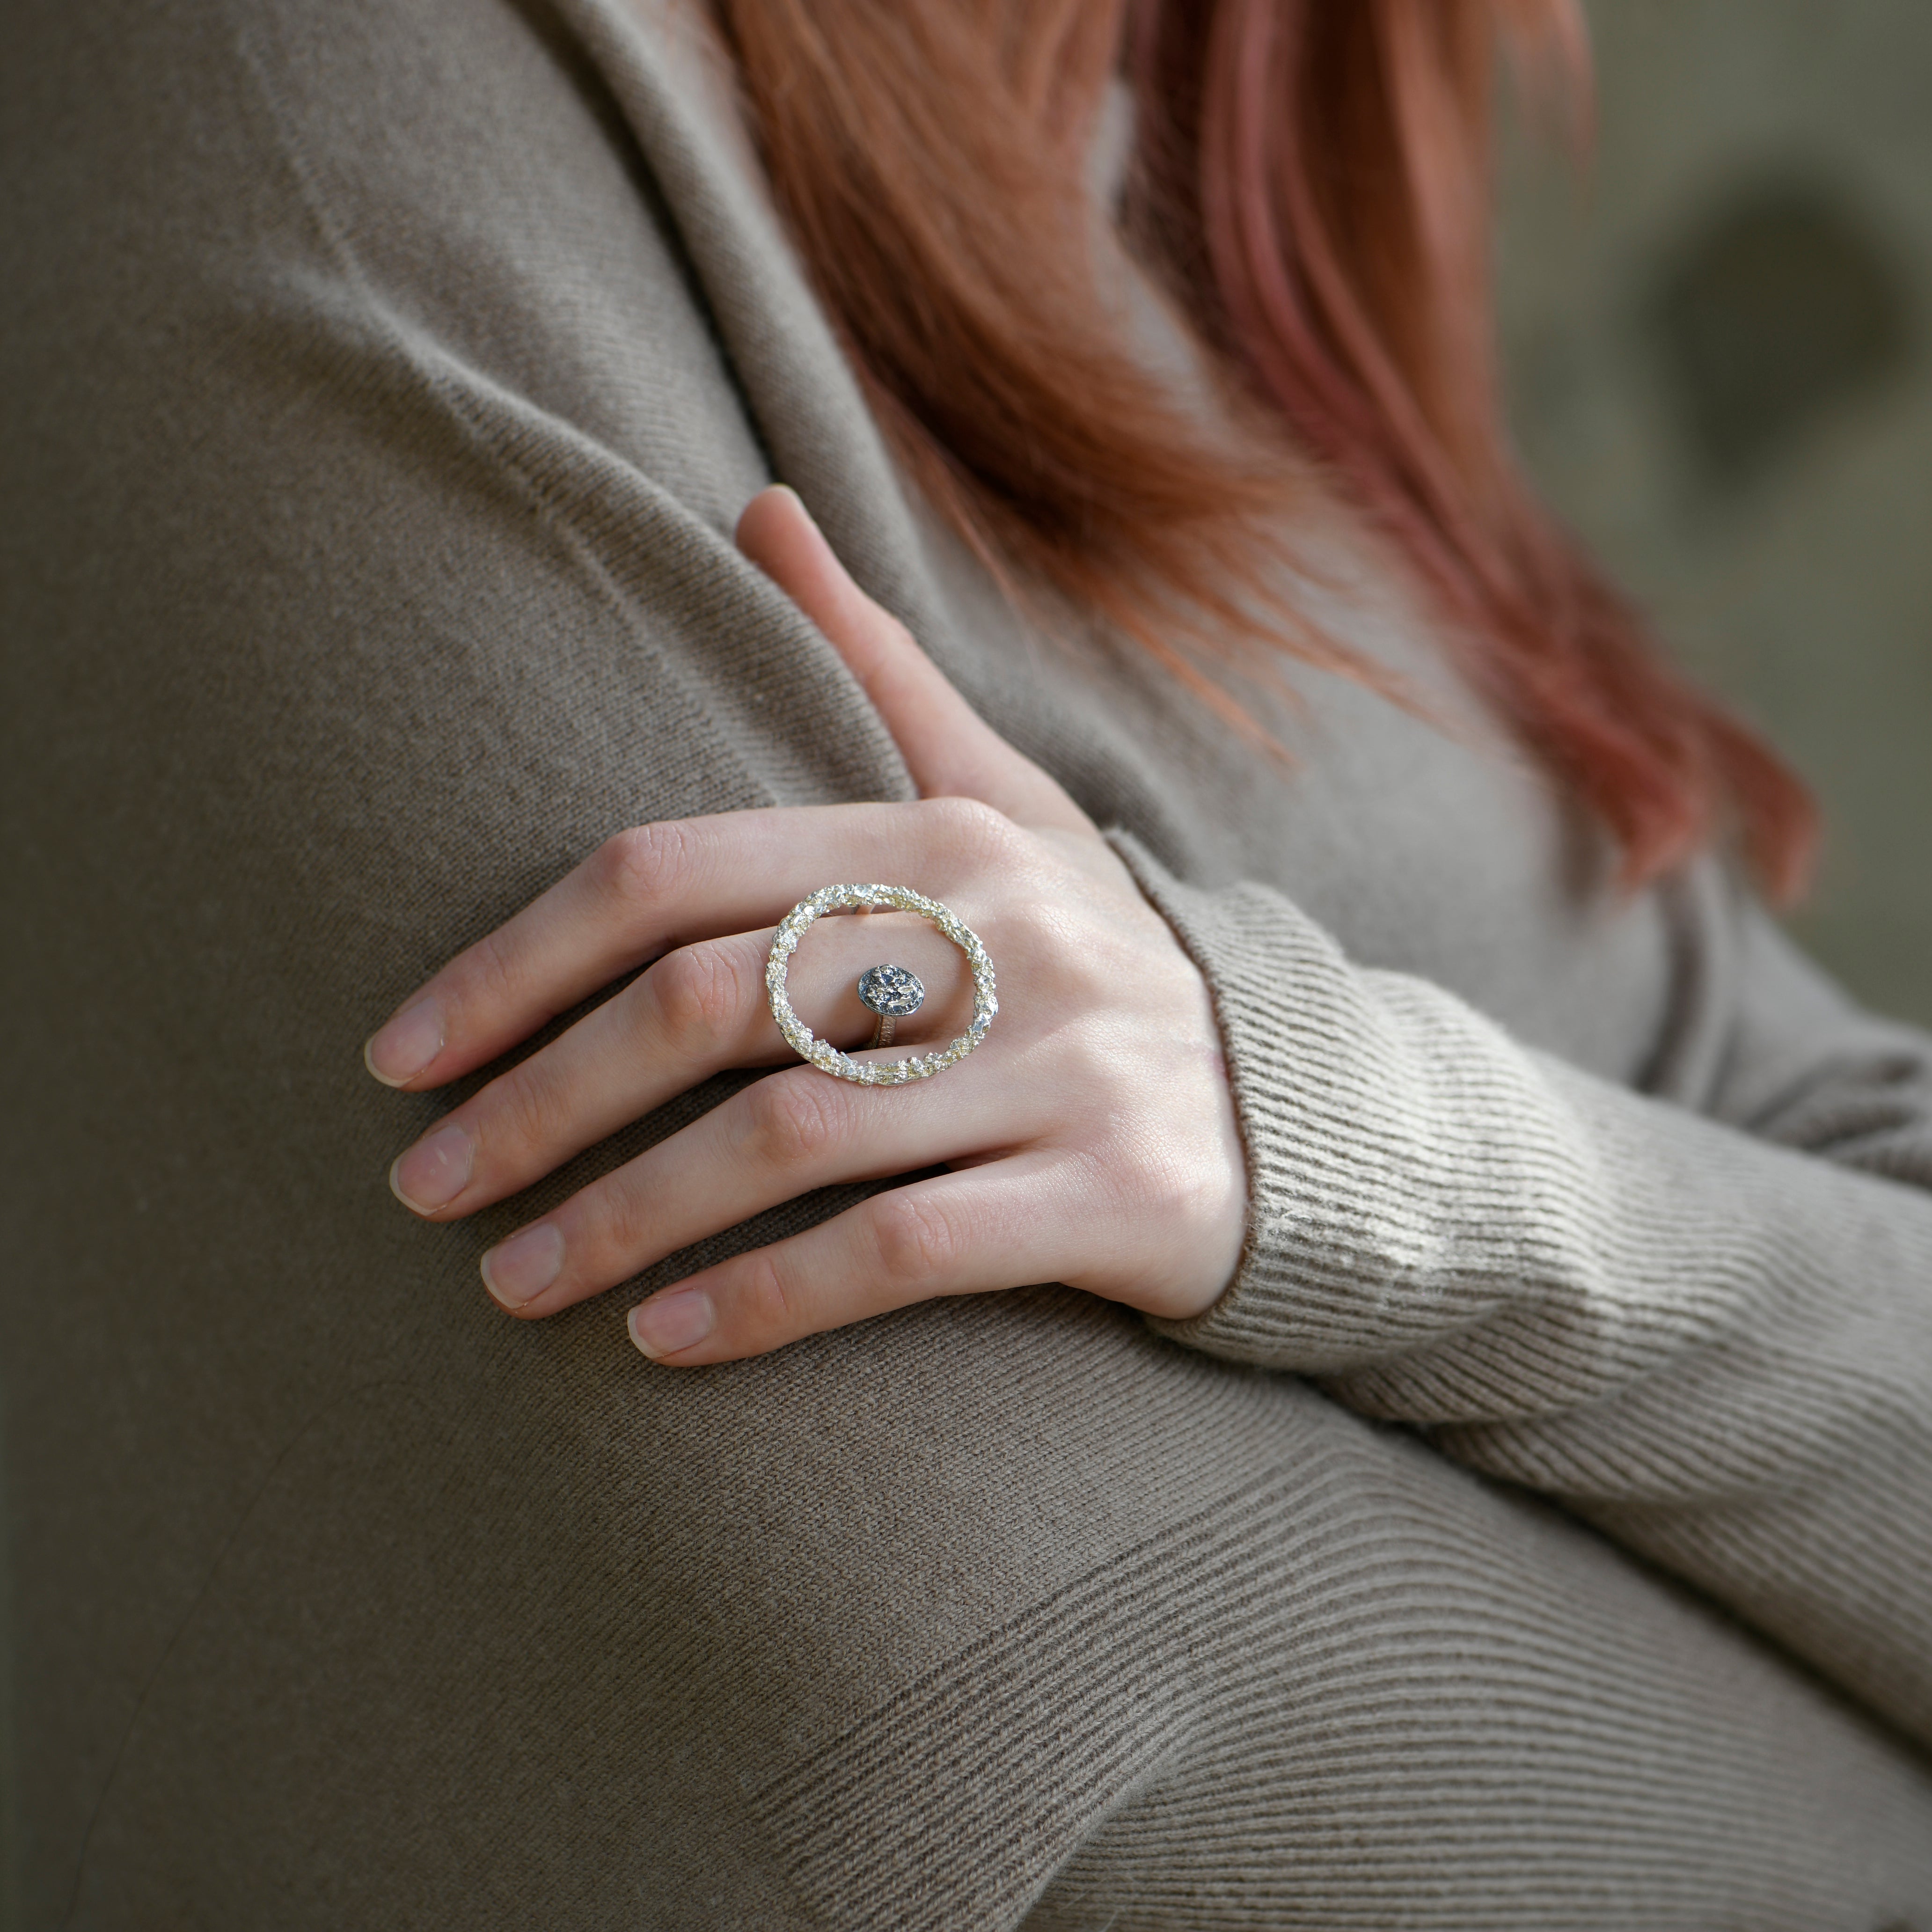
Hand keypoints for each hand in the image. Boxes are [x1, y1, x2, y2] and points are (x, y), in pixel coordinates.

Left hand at [364, 487, 1245, 1363]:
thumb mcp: (1001, 798)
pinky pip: (905, 1249)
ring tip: (509, 1280)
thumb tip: (757, 506)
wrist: (1299, 1100)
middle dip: (541, 1101)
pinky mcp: (1115, 1193)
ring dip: (623, 1216)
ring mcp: (1065, 1063)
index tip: (404, 1055)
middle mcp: (1002, 931)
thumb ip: (874, 668)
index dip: (517, 961)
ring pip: (791, 1137)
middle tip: (423, 1185)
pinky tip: (663, 1339)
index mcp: (941, 832)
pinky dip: (768, 1298)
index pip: (675, 872)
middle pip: (711, 1004)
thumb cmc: (1087, 951)